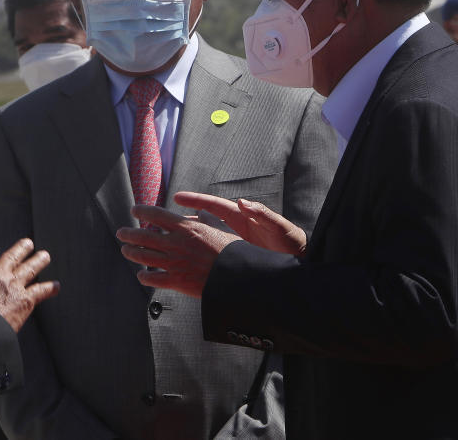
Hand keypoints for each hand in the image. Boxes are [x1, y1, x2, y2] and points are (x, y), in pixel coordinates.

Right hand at [0, 238, 59, 331]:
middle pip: (12, 255)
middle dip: (21, 248)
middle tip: (28, 243)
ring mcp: (13, 285)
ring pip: (30, 268)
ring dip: (39, 261)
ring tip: (45, 255)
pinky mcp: (25, 299)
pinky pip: (41, 291)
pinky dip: (50, 288)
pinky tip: (57, 286)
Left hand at [115, 205, 240, 298]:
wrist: (238, 276)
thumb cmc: (232, 249)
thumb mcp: (220, 227)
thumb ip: (206, 218)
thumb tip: (199, 212)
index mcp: (185, 228)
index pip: (156, 215)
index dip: (142, 211)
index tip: (134, 210)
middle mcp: (175, 244)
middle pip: (143, 236)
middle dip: (129, 234)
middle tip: (121, 232)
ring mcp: (174, 263)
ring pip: (144, 257)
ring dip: (131, 253)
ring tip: (125, 250)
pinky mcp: (176, 281)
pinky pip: (153, 279)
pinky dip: (144, 276)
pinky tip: (141, 275)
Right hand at [174, 192, 307, 256]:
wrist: (297, 259)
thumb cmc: (288, 240)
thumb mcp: (276, 226)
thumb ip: (261, 213)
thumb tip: (242, 202)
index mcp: (240, 216)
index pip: (213, 204)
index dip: (195, 200)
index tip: (178, 197)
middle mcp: (233, 226)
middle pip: (202, 220)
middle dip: (183, 218)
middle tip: (161, 219)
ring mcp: (231, 241)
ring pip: (203, 237)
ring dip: (186, 236)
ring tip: (165, 238)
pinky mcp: (232, 254)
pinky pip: (210, 252)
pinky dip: (197, 253)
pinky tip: (185, 260)